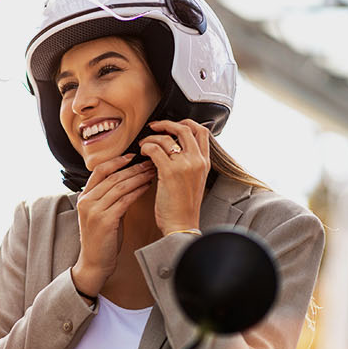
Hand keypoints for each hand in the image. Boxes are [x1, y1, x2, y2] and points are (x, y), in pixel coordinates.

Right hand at [71, 153, 155, 298]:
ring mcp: (94, 210)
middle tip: (150, 161)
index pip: (99, 170)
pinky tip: (147, 186)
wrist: (95, 262)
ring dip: (138, 177)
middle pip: (112, 176)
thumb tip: (127, 181)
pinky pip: (124, 200)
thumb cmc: (102, 239)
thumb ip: (109, 197)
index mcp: (84, 197)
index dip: (117, 161)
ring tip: (152, 171)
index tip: (133, 155)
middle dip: (133, 167)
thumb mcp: (101, 214)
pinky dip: (137, 191)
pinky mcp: (104, 220)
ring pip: (119, 186)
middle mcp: (86, 201)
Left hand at [139, 119, 211, 234]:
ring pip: (167, 138)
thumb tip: (174, 149)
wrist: (181, 225)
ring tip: (144, 144)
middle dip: (167, 124)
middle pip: (186, 128)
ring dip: (152, 137)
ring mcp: (185, 166)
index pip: (202, 132)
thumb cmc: (183, 207)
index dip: (186, 123)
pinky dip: (146, 146)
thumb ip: (189, 164)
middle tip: (154, 127)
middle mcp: (198, 161)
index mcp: (205, 163)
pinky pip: (155, 149)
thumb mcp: (193, 181)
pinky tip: (142, 152)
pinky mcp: (170, 172)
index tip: (171, 126)